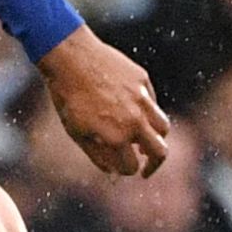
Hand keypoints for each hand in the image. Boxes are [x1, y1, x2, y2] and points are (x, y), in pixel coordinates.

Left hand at [39, 27, 168, 177]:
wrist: (70, 57)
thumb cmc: (68, 97)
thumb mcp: (76, 132)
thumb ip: (98, 156)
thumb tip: (114, 175)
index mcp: (116, 137)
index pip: (132, 166)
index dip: (127, 171)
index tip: (124, 169)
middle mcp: (134, 121)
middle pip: (160, 152)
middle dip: (154, 165)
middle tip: (147, 168)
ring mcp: (142, 99)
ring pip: (163, 127)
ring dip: (156, 138)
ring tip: (143, 141)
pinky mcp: (143, 81)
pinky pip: (153, 103)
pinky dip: (147, 113)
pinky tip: (133, 112)